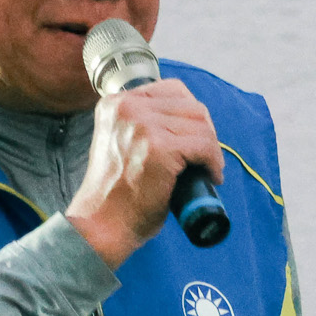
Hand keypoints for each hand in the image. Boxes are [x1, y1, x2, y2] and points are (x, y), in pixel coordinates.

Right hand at [63, 79, 221, 270]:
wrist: (101, 225)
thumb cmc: (115, 194)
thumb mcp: (120, 143)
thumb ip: (139, 126)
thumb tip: (185, 122)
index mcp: (115, 104)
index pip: (172, 90)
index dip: (191, 113)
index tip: (196, 137)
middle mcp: (127, 108)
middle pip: (190, 105)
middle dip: (206, 131)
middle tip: (206, 157)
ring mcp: (143, 126)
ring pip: (201, 125)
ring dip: (212, 148)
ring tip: (209, 169)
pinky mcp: (160, 147)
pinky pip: (204, 145)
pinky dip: (214, 162)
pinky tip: (212, 176)